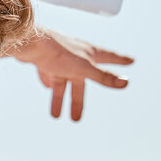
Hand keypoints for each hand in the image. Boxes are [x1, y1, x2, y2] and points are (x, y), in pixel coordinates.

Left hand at [12, 28, 134, 121]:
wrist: (29, 42)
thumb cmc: (57, 51)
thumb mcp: (84, 67)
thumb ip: (103, 76)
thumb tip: (125, 83)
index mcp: (89, 54)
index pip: (109, 57)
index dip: (120, 60)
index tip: (131, 60)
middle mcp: (76, 55)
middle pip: (80, 83)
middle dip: (78, 101)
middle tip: (77, 118)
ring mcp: (59, 58)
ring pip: (62, 82)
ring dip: (59, 99)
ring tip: (56, 116)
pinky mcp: (44, 59)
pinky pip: (49, 73)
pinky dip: (49, 82)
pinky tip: (47, 87)